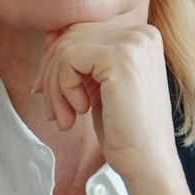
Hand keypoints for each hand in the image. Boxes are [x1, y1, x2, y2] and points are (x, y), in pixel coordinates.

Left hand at [32, 19, 179, 182]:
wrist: (147, 162)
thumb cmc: (124, 131)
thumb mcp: (98, 86)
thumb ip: (81, 58)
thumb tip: (50, 35)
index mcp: (141, 37)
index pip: (81, 32)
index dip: (57, 63)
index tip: (47, 93)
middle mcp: (141, 34)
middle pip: (71, 36)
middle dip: (52, 75)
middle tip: (53, 111)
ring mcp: (133, 43)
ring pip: (66, 48)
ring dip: (55, 87)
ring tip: (65, 118)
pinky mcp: (121, 58)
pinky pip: (68, 59)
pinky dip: (63, 88)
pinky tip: (80, 112)